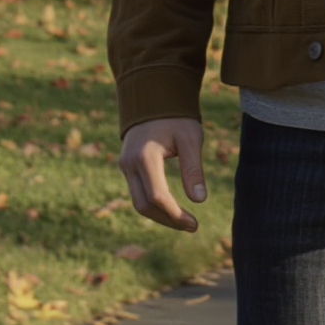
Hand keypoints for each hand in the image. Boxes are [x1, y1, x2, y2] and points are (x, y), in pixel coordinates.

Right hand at [118, 116, 205, 231]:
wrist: (152, 98)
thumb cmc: (175, 117)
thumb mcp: (190, 138)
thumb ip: (194, 168)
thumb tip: (200, 200)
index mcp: (145, 156)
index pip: (158, 197)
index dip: (175, 215)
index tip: (194, 223)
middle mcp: (129, 164)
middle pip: (144, 206)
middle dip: (168, 220)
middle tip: (192, 226)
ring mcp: (125, 166)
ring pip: (138, 202)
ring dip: (160, 216)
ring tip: (184, 221)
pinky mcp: (126, 167)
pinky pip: (137, 193)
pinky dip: (153, 205)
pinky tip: (172, 208)